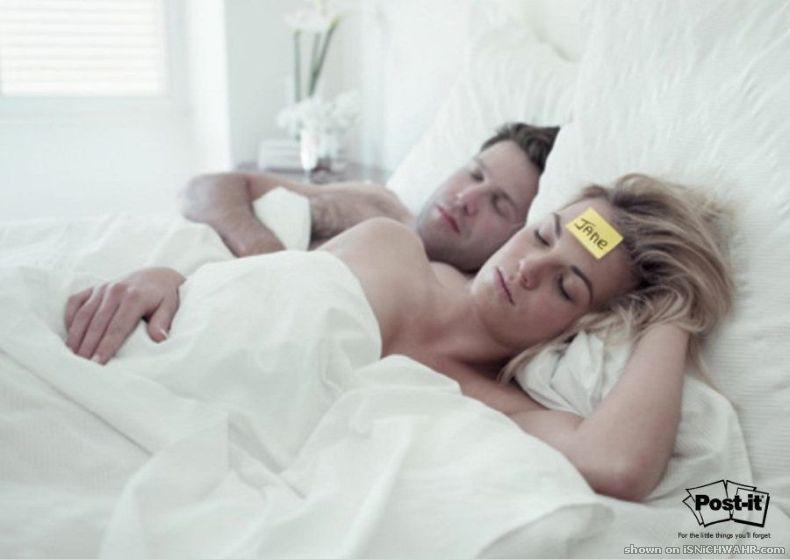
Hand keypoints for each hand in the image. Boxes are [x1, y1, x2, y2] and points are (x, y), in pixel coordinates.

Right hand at [64, 267, 185, 363]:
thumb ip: (163, 322)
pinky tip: (68, 334)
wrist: (157, 276)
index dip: (106, 346)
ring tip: (71, 355)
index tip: (97, 363)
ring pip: (84, 314)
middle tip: (80, 365)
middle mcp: (116, 290)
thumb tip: (159, 338)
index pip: (117, 327)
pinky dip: (69, 317)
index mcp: (134, 297)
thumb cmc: (164, 297)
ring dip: (75, 335)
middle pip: (97, 323)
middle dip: (88, 346)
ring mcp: (102, 287)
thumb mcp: (170, 307)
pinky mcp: (94, 287)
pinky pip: (75, 301)